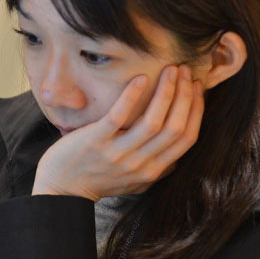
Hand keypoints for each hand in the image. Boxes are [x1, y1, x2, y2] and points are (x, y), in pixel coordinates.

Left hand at [31, 65, 203, 201]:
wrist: (62, 189)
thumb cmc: (98, 181)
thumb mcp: (134, 182)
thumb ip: (157, 170)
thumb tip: (178, 158)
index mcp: (153, 171)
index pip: (187, 138)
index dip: (196, 110)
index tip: (197, 88)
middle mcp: (140, 164)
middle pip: (175, 128)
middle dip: (186, 96)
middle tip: (186, 71)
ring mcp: (118, 153)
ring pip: (153, 122)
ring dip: (167, 92)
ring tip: (171, 70)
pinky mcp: (96, 141)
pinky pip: (119, 116)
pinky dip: (132, 96)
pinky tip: (141, 78)